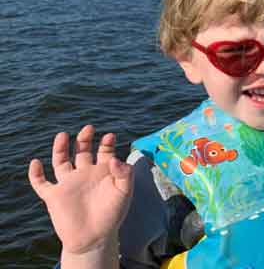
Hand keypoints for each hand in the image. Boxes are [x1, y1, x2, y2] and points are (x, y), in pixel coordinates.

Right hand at [28, 125, 132, 255]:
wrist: (95, 238)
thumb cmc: (112, 214)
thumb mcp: (124, 193)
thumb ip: (124, 174)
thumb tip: (115, 159)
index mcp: (102, 171)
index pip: (104, 151)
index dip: (106, 143)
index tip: (109, 136)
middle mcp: (85, 174)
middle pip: (82, 151)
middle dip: (84, 139)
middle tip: (88, 128)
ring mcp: (69, 183)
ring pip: (60, 161)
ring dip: (60, 148)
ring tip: (62, 135)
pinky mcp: (54, 196)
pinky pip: (40, 183)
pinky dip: (35, 174)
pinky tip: (36, 163)